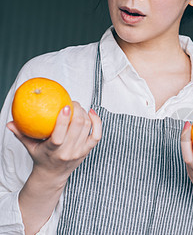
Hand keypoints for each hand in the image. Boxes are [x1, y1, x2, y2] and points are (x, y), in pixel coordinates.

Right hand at [7, 101, 101, 233]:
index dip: (64, 120)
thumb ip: (21, 134)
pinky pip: (97, 134)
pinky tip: (91, 113)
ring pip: (87, 128)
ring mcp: (80, 151)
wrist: (54, 175)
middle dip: (77, 111)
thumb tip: (10, 123)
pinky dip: (97, 122)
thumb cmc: (41, 157)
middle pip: (77, 127)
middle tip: (72, 102)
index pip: (59, 136)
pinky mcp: (88, 150)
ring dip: (85, 114)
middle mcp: (68, 152)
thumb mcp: (30, 147)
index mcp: (53, 151)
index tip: (65, 106)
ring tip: (78, 106)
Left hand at [180, 121, 192, 234]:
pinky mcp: (190, 172)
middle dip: (185, 139)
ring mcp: (192, 173)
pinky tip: (191, 136)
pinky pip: (188, 156)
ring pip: (185, 155)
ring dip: (184, 140)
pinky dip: (188, 146)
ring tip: (188, 126)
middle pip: (187, 156)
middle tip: (188, 124)